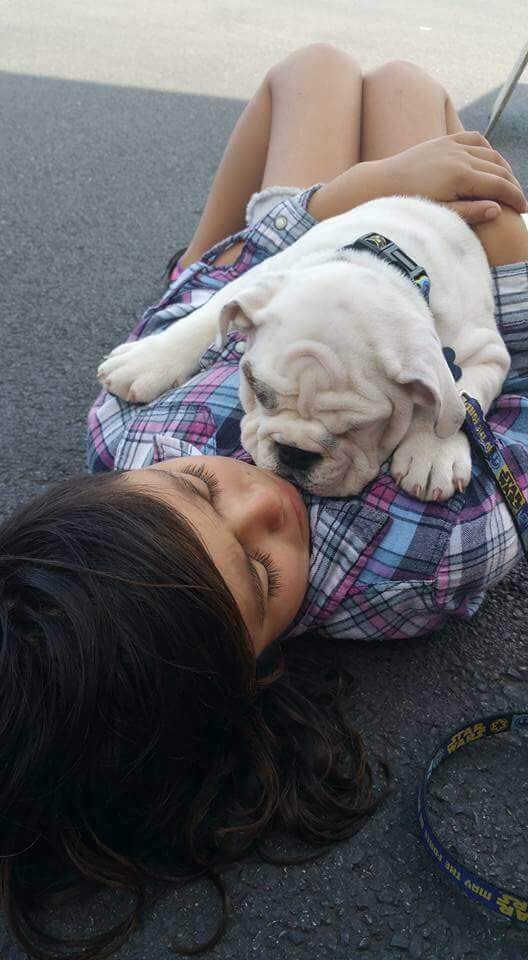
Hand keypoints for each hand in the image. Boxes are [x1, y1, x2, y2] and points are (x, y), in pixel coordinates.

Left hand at [384, 131, 526, 223]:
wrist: (380, 183)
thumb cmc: (408, 206)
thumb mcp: (439, 214)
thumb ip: (469, 213)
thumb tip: (498, 210)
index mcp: (460, 177)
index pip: (499, 186)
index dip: (516, 198)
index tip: (524, 210)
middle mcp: (459, 156)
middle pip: (498, 168)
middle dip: (512, 185)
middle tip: (518, 200)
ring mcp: (452, 145)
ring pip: (490, 152)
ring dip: (503, 167)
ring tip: (507, 185)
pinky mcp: (444, 141)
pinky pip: (474, 139)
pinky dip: (487, 149)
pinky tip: (490, 161)